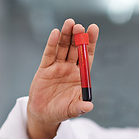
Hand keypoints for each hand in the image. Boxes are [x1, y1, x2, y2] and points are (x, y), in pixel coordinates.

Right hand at [27, 19, 98, 138]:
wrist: (44, 115)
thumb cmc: (61, 111)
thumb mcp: (72, 110)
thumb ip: (80, 107)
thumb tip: (89, 106)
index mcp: (80, 75)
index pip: (87, 55)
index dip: (91, 42)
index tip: (94, 28)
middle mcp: (70, 68)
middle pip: (75, 48)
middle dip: (78, 37)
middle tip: (80, 26)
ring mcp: (57, 67)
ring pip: (63, 48)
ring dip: (66, 36)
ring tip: (69, 23)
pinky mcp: (45, 68)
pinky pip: (49, 54)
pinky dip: (52, 43)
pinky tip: (55, 33)